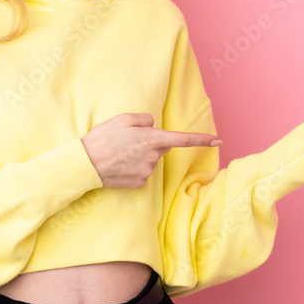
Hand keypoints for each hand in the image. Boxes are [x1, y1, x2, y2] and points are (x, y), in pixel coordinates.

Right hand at [81, 113, 221, 187]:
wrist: (86, 164)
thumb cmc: (103, 138)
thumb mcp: (123, 119)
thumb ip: (144, 119)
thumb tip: (153, 126)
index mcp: (152, 139)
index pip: (183, 139)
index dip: (202, 139)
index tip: (218, 140)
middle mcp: (153, 157)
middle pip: (161, 147)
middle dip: (150, 142)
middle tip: (127, 140)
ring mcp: (147, 172)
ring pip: (151, 159)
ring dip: (140, 155)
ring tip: (119, 152)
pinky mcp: (139, 183)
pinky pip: (142, 171)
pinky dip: (134, 167)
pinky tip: (120, 165)